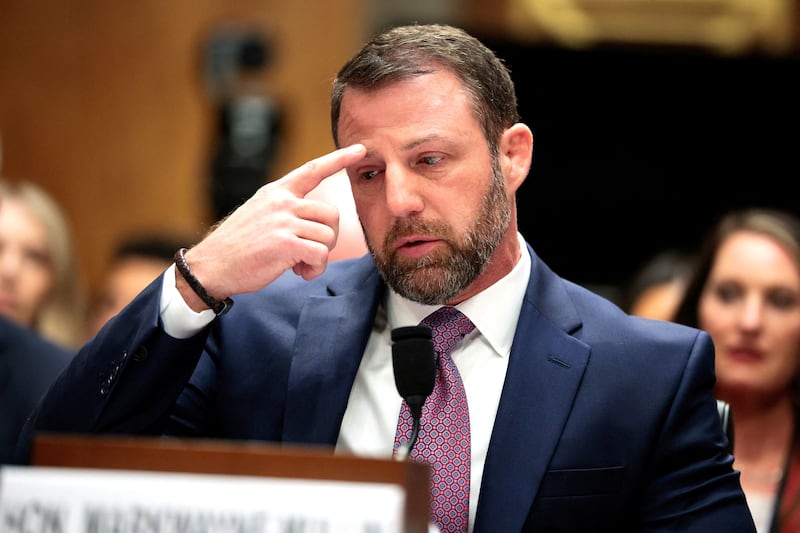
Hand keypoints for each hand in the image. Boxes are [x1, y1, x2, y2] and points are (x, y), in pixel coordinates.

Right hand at [177, 144, 365, 310]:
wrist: (211, 266)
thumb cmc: (238, 246)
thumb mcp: (260, 215)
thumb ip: (286, 212)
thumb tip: (316, 226)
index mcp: (276, 192)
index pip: (313, 170)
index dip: (339, 159)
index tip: (360, 149)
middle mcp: (282, 202)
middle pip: (332, 214)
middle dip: (327, 237)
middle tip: (309, 253)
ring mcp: (283, 221)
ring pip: (328, 236)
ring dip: (320, 257)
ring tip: (300, 265)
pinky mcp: (285, 244)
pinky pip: (320, 254)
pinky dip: (316, 268)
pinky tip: (300, 273)